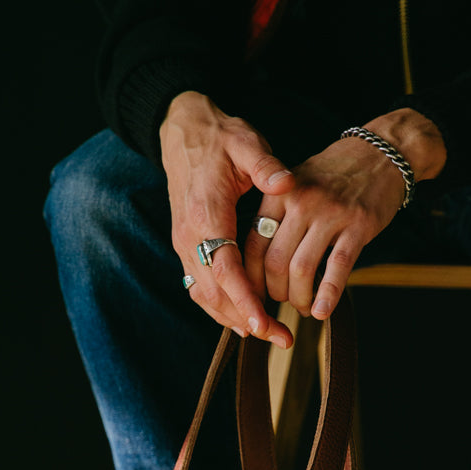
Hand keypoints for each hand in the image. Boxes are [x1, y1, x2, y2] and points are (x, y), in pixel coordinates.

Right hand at [159, 91, 294, 346]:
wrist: (183, 131)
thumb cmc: (220, 138)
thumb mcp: (246, 142)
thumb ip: (266, 165)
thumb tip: (287, 184)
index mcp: (206, 214)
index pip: (225, 269)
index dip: (245, 301)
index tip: (264, 324)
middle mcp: (189, 235)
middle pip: (215, 293)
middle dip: (247, 319)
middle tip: (282, 338)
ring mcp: (184, 244)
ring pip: (205, 296)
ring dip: (234, 319)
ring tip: (268, 334)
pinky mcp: (186, 247)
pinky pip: (200, 287)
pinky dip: (221, 308)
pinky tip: (244, 320)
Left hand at [241, 109, 446, 319]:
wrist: (380, 152)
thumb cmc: (335, 173)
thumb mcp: (296, 182)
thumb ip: (276, 215)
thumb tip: (258, 261)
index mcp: (278, 194)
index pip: (253, 245)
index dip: (252, 278)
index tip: (255, 294)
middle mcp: (300, 203)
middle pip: (275, 262)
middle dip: (275, 293)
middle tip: (282, 303)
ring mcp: (330, 214)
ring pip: (302, 269)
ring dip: (299, 298)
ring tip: (304, 307)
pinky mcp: (358, 226)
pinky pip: (338, 267)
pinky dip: (327, 295)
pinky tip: (323, 311)